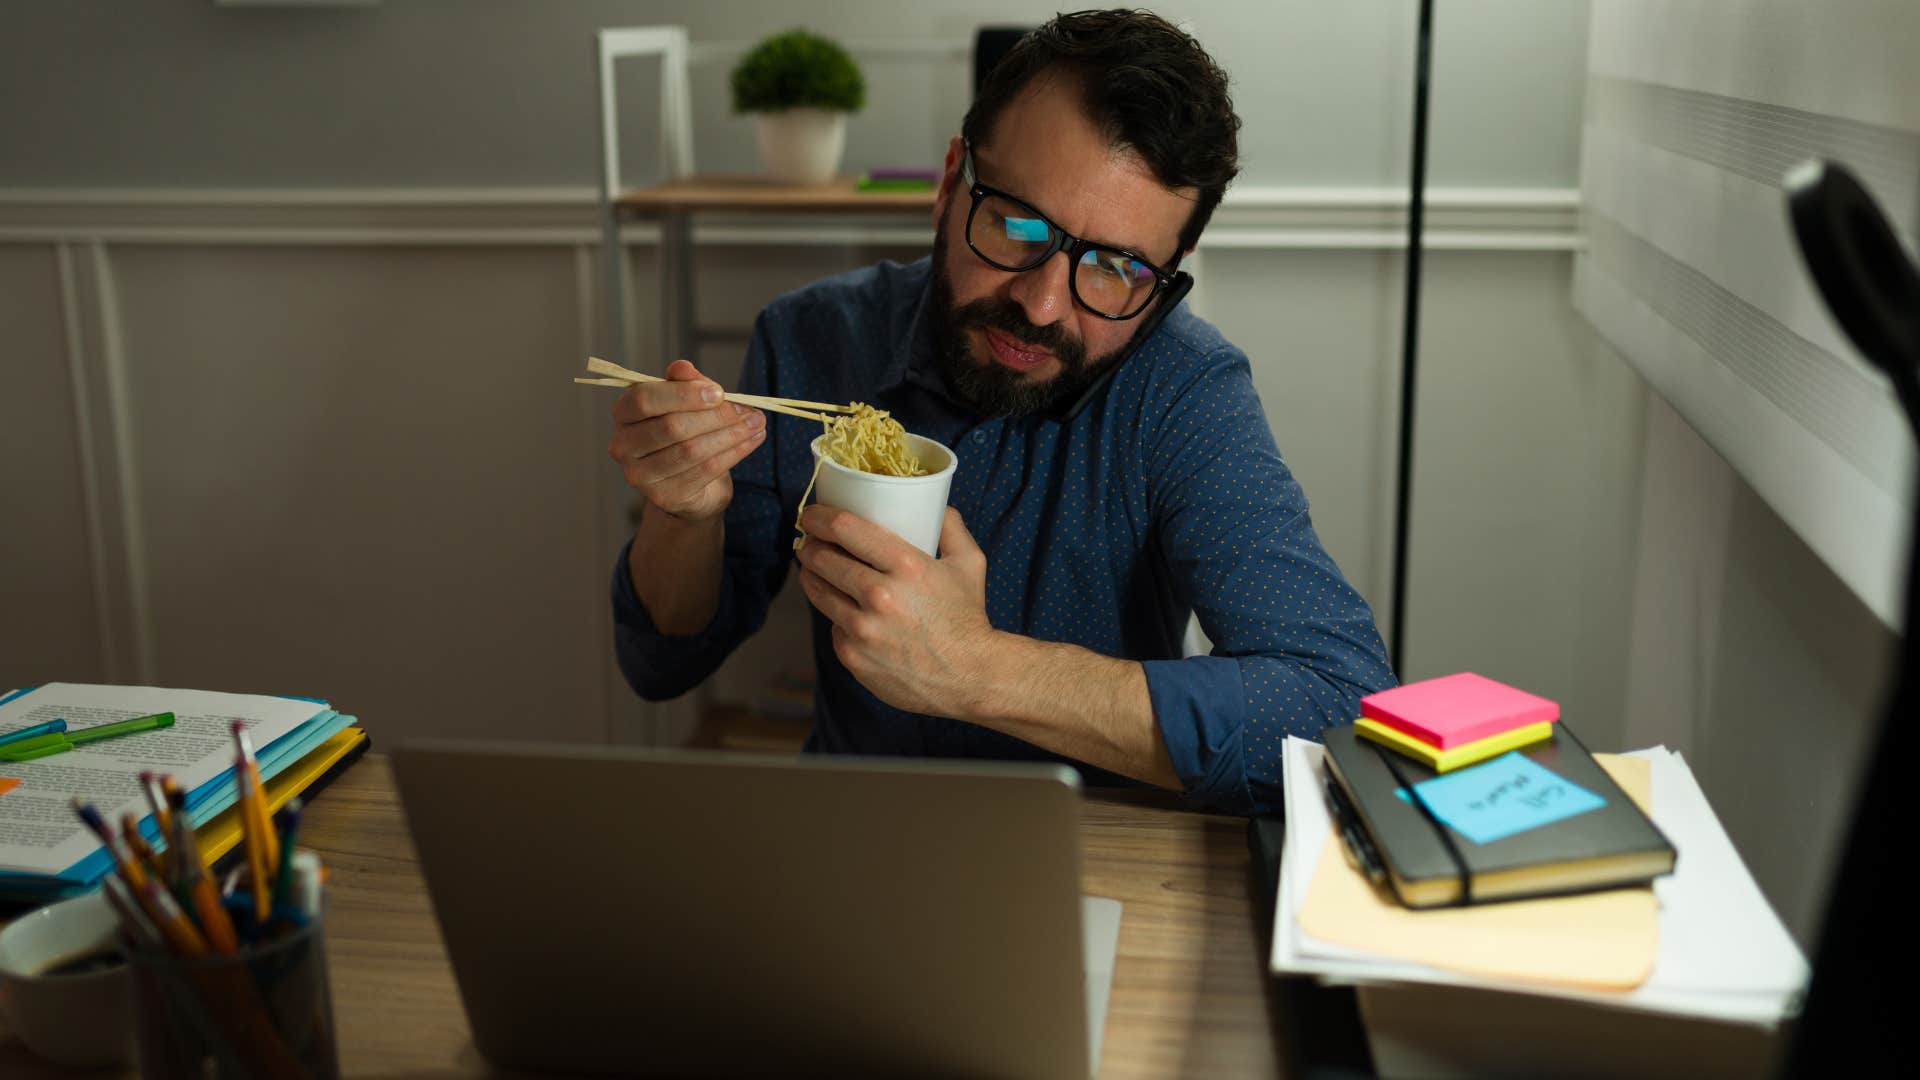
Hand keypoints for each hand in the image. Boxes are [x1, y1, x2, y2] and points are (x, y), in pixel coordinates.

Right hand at [608, 360, 764, 521]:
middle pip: (672, 427)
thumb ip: (685, 383)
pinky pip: (704, 471)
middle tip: (748, 410)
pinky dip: (733, 453)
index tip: (718, 392)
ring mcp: (641, 475)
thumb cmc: (684, 431)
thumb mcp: (686, 401)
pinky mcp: (665, 495)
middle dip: (716, 416)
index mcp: (624, 414)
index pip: (644, 399)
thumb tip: (683, 367)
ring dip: (731, 435)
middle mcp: (624, 446)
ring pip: (691, 450)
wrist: (688, 482)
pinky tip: (751, 441)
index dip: (683, 395)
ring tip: (757, 423)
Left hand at [794, 505, 999, 717]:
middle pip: (822, 558)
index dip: (819, 517)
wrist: (969, 677)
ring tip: (815, 570)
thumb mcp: (969, 563)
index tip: (811, 514)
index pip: (845, 528)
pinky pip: (833, 626)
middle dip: (809, 545)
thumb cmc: (967, 617)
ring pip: (818, 591)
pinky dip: (839, 617)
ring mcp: (862, 629)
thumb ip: (950, 526)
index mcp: (906, 566)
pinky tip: (850, 614)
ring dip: (812, 576)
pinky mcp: (852, 656)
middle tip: (809, 542)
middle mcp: (879, 596)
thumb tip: (934, 503)